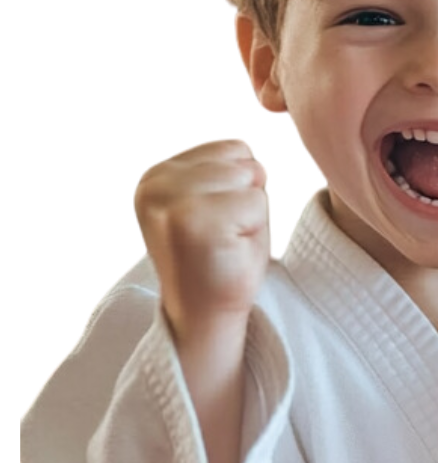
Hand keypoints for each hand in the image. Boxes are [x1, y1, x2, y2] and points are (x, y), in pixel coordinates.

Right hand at [134, 138, 271, 347]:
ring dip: (253, 214)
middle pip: (245, 162)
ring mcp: (171, 200)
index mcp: (158, 173)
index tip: (217, 222)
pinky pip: (257, 203)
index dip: (241, 188)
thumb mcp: (219, 200)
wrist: (204, 314)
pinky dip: (256, 230)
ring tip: (228, 241)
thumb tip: (253, 161)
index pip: (234, 148)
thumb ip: (230, 169)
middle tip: (225, 236)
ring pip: (251, 178)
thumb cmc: (221, 257)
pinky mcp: (193, 220)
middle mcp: (156, 182)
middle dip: (249, 198)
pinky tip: (231, 251)